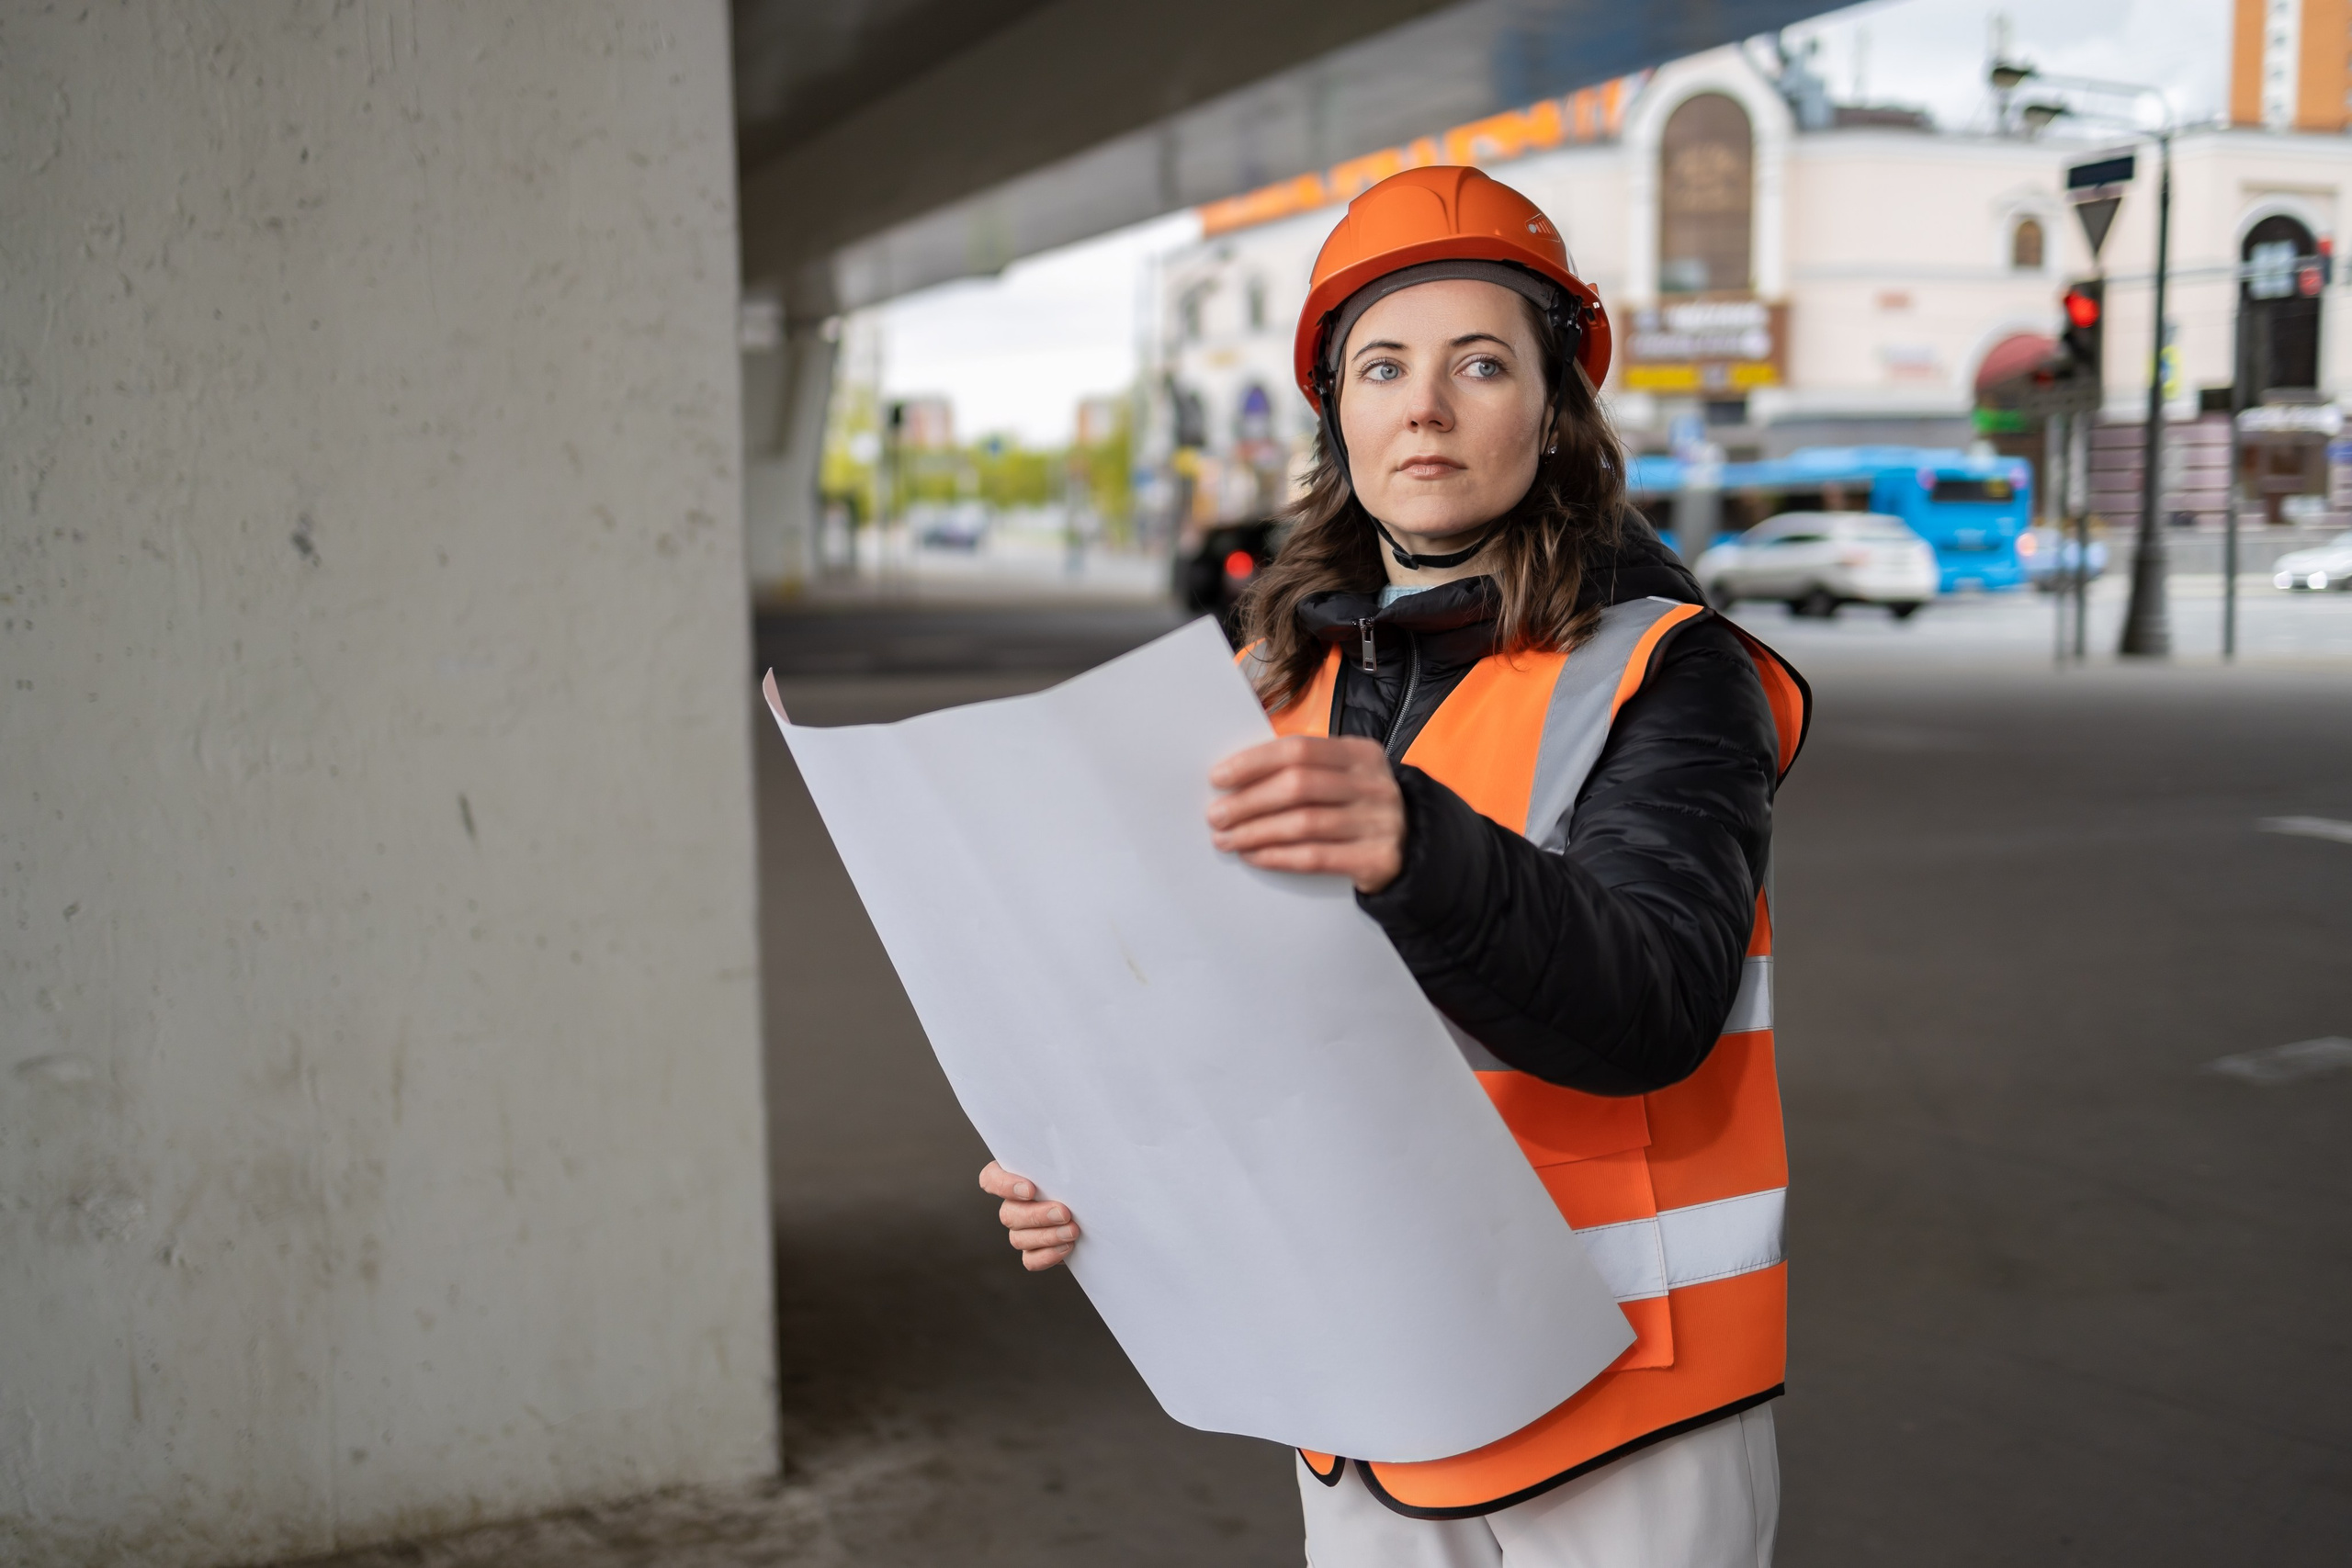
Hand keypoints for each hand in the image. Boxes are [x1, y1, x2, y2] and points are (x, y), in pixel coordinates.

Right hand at [979, 1160, 1078, 1271]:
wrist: (1098, 1209)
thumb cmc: (1082, 1179)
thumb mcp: (1073, 1165)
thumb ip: (1063, 1162)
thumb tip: (1071, 1158)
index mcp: (1016, 1177)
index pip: (991, 1179)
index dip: (1004, 1185)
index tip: (1030, 1189)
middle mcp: (1013, 1205)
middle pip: (1008, 1213)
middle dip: (1036, 1215)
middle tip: (1063, 1213)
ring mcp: (1021, 1231)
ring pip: (1019, 1238)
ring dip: (1047, 1236)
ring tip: (1072, 1231)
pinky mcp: (1034, 1252)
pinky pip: (1030, 1260)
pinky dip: (1047, 1256)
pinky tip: (1067, 1247)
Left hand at [1206, 735, 1404, 894]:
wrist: (1413, 846)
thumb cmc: (1359, 806)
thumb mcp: (1344, 777)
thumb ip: (1303, 770)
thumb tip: (1235, 779)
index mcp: (1361, 752)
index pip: (1298, 749)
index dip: (1253, 762)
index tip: (1218, 777)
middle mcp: (1373, 784)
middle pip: (1298, 786)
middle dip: (1248, 801)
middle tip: (1215, 815)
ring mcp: (1379, 822)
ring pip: (1303, 824)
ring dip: (1255, 832)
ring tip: (1226, 839)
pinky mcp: (1377, 858)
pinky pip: (1315, 857)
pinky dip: (1278, 856)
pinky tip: (1254, 856)